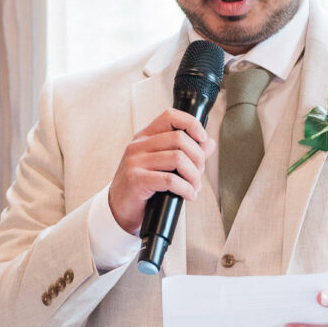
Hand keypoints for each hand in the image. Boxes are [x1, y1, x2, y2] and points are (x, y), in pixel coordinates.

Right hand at [107, 110, 214, 235]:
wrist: (118, 210)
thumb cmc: (141, 188)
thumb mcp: (163, 166)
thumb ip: (186, 153)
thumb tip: (209, 143)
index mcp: (144, 137)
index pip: (170, 117)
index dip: (191, 123)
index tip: (202, 138)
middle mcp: (138, 146)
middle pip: (179, 138)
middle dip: (198, 157)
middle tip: (198, 174)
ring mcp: (136, 162)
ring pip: (178, 158)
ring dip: (194, 176)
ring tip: (194, 187)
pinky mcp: (137, 180)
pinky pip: (170, 180)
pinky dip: (186, 189)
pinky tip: (188, 195)